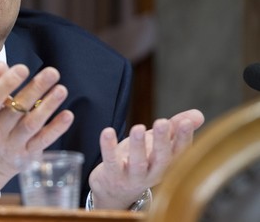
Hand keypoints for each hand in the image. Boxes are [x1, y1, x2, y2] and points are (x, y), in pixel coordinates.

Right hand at [0, 62, 73, 194]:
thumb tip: (3, 65)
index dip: (7, 83)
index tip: (23, 68)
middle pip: (17, 109)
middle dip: (35, 89)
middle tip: (52, 72)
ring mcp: (12, 146)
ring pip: (32, 124)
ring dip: (48, 106)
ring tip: (61, 90)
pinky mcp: (27, 156)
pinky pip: (43, 141)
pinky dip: (56, 128)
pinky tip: (67, 115)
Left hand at [88, 109, 204, 208]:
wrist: (114, 191)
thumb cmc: (139, 162)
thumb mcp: (157, 145)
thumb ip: (174, 128)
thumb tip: (198, 114)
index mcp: (167, 165)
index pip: (180, 153)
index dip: (184, 138)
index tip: (186, 123)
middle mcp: (153, 173)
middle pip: (161, 159)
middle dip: (162, 141)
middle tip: (162, 122)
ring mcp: (132, 177)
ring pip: (138, 163)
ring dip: (138, 146)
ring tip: (138, 128)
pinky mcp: (113, 175)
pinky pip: (111, 162)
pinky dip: (109, 148)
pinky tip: (108, 132)